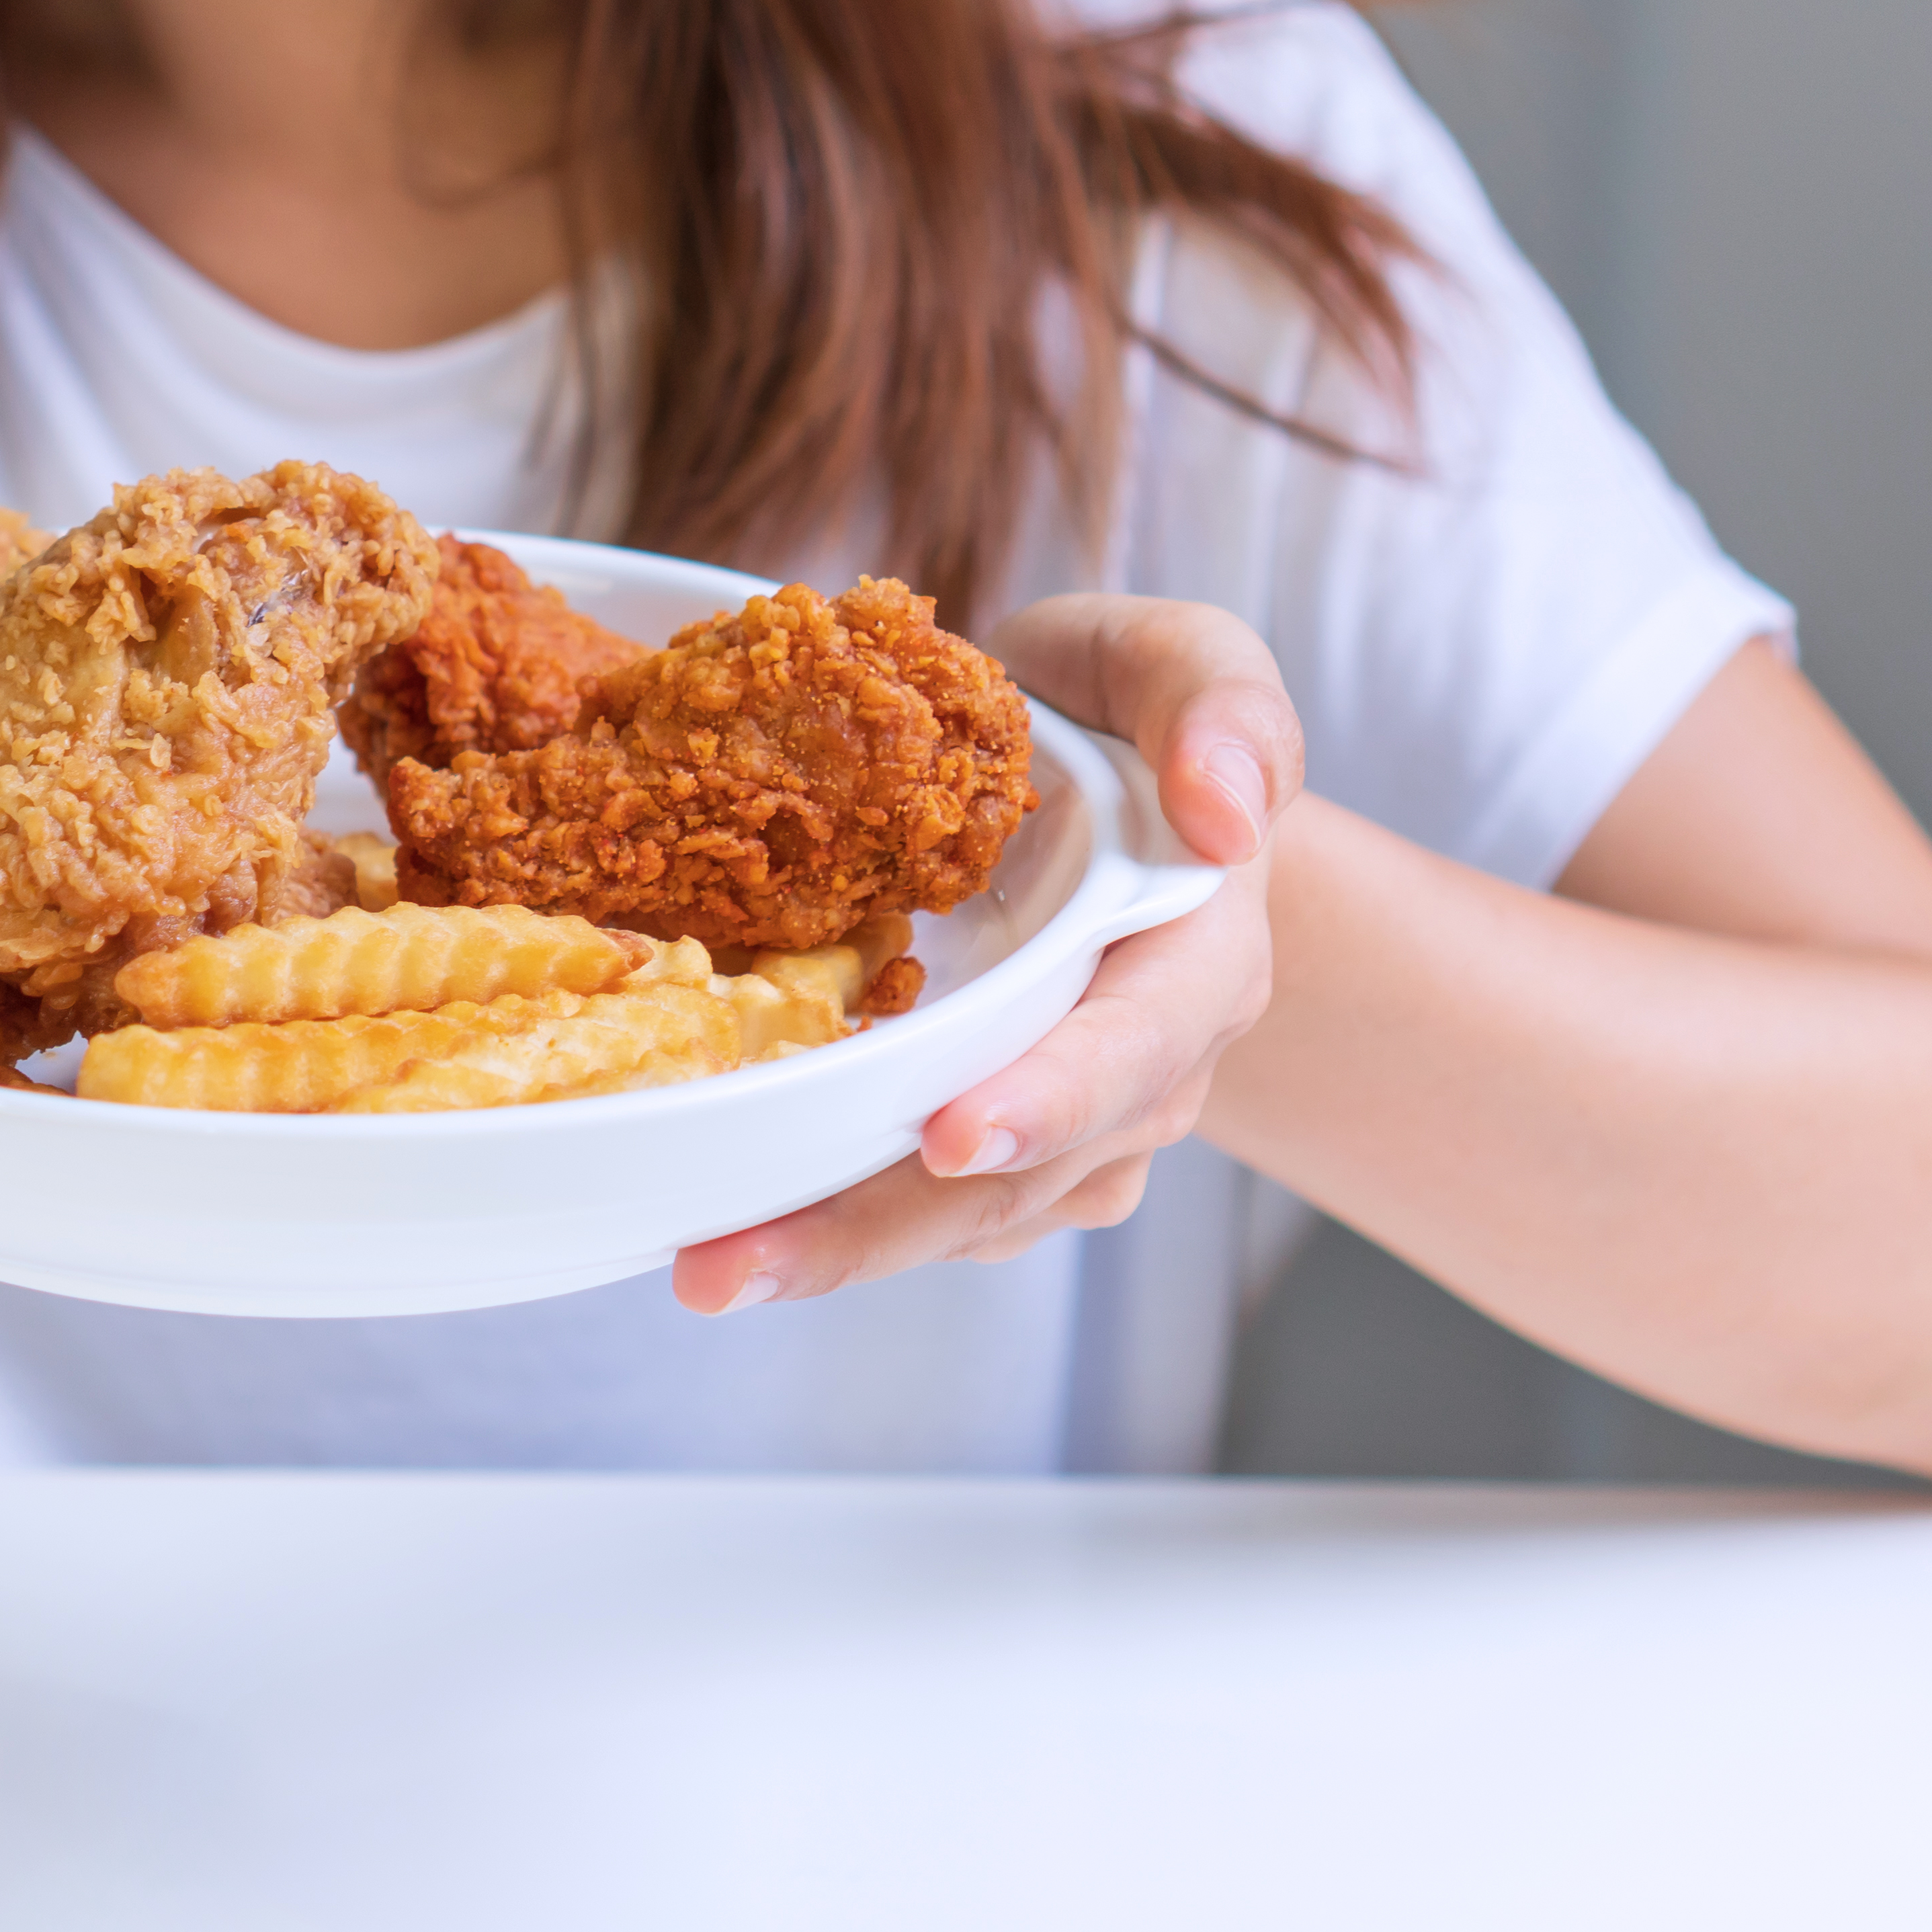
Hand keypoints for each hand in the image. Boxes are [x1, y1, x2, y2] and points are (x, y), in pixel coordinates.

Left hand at [670, 594, 1292, 1312]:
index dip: (1050, 1097)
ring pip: (967, 1216)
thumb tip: (1227, 810)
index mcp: (1194, 950)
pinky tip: (731, 1241)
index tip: (949, 1135)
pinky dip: (833, 1228)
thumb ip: (1214, 698)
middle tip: (741, 1256)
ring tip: (705, 1268)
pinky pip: (930, 1211)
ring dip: (836, 1251)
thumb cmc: (1122, 718)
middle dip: (887, 1222)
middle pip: (1029, 1169)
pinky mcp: (999, 1145)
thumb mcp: (1172, 662)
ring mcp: (1075, 1124)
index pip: (1137, 1044)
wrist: (1106, 790)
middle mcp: (1148, 1065)